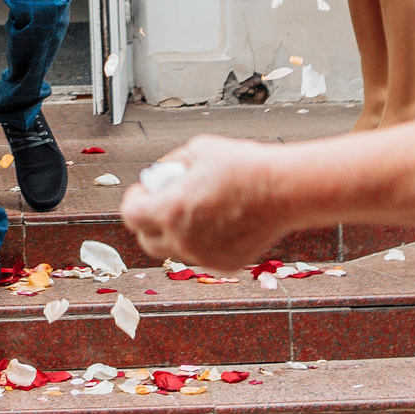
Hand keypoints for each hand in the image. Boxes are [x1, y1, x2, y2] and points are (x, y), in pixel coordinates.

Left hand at [121, 135, 288, 269]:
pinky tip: (219, 220)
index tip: (145, 191)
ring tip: (196, 208)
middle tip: (164, 203)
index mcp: (171, 210)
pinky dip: (202, 241)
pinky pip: (201, 255)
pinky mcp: (226, 264)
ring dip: (175, 232)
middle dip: (149, 222)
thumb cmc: (242, 166)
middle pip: (147, 241)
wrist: (283, 189)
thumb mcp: (197, 149)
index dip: (134, 200)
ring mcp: (205, 256)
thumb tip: (160, 175)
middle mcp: (183, 240)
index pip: (131, 216)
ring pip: (175, 250)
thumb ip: (171, 165)